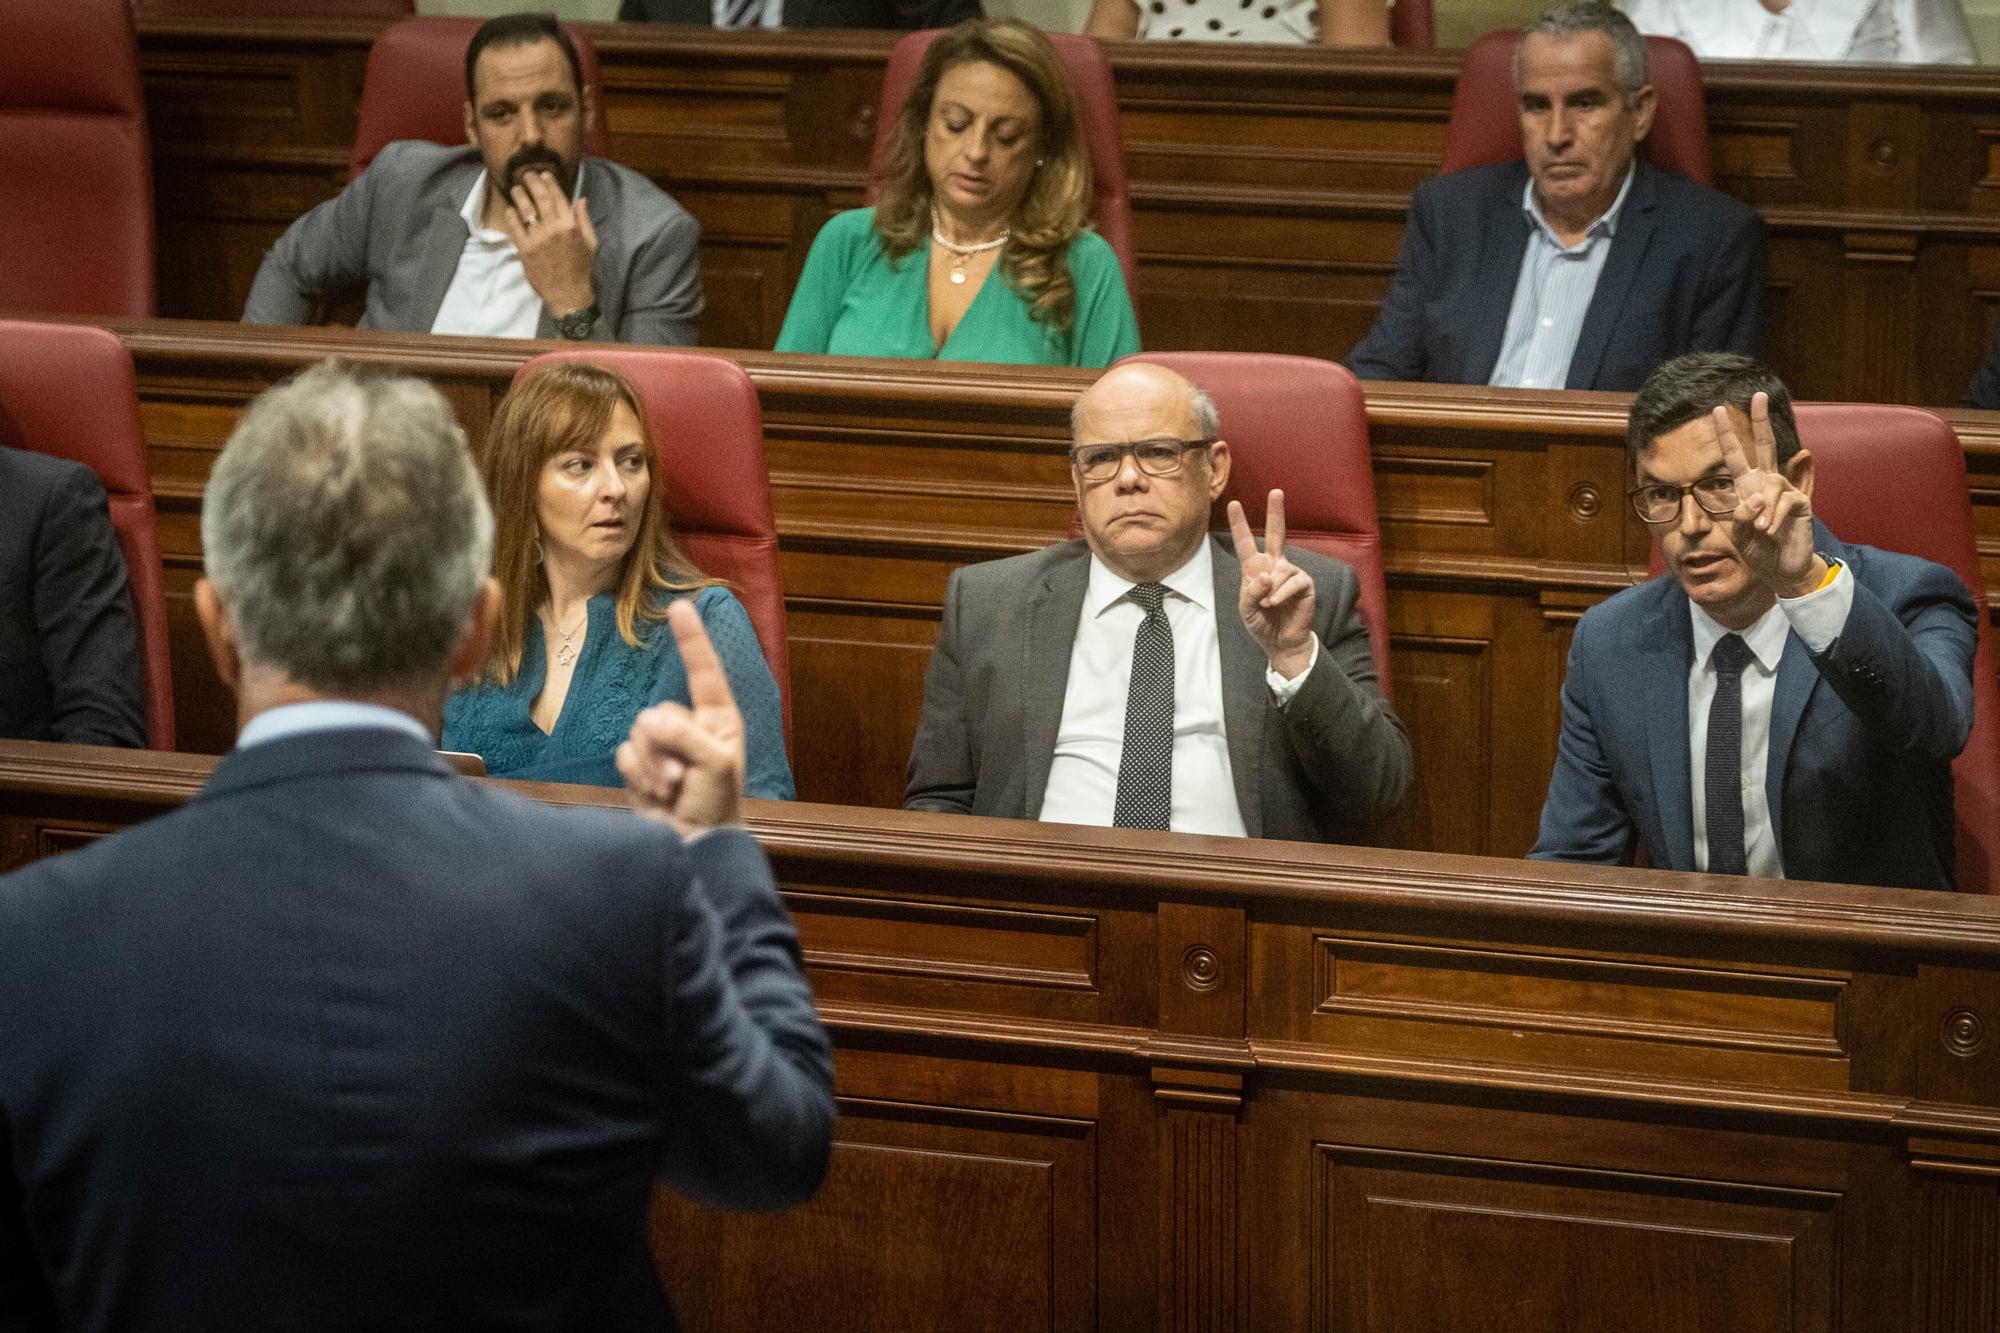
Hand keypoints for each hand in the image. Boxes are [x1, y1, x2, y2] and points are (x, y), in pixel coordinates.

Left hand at [501, 169, 597, 318]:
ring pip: (526, 210)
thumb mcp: (590, 243)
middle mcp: (553, 229)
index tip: (544, 174)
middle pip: (540, 198)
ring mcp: (538, 238)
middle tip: (526, 175)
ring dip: (520, 195)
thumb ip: (584, 220)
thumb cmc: (581, 269)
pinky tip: (510, 210)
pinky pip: (515, 227)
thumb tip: (580, 199)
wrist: (568, 294)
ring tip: (516, 188)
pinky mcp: (525, 249)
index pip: (558, 197)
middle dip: (533, 183)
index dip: (550, 183)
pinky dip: (512, 216)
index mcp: (571, 226)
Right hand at [616, 601, 745, 835]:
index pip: (704, 672)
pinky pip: (623, 753)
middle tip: (680, 780)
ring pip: (637, 732)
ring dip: (650, 766)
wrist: (691, 846)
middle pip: (657, 711)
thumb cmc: (715, 805)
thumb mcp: (714, 765)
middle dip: (663, 748)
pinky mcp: (640, 764)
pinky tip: (653, 796)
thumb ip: (685, 735)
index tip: (680, 606)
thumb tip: (648, 720)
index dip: (691, 639)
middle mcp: (690, 726)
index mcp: (718, 719)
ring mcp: (664, 745)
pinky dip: (635, 775)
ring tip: (670, 790)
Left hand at [1228, 490, 1315, 678]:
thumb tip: (1266, 575)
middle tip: (1276, 491)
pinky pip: (1292, 581)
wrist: (1280, 641)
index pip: (1246, 543)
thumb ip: (1250, 592)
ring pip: (1279, 571)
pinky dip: (1281, 594)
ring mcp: (1291, 572)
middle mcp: (1274, 565)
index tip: (1234, 504)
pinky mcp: (1305, 583)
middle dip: (1276, 512)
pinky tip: (1275, 603)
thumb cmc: (1262, 622)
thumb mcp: (1246, 609)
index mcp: (1255, 568)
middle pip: (1276, 534)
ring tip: (1268, 605)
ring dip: (1270, 591)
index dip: (1240, 524)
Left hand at [1713, 393, 1823, 598]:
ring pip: (1770, 485)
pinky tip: (1771, 530)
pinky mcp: (1801, 503)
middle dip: (1760, 421)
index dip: (1726, 434)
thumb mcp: (1739, 535)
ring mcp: (1784, 492)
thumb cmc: (1758, 550)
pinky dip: (1774, 517)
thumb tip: (1754, 498)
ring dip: (1763, 510)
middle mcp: (1765, 484)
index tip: (1717, 410)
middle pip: (1765, 445)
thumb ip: (1740, 516)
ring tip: (1761, 530)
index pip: (1735, 456)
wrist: (1780, 570)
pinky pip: (1784, 501)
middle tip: (1758, 395)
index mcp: (1746, 487)